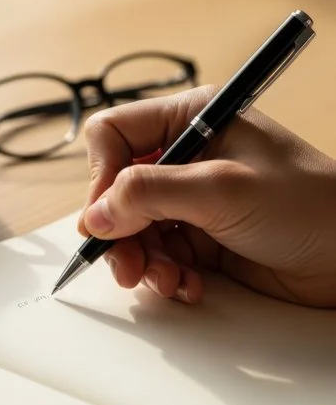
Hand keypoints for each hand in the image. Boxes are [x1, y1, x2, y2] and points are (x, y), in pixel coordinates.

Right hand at [77, 87, 335, 307]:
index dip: (101, 176)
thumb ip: (150, 194)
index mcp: (191, 118)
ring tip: (167, 280)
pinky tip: (188, 286)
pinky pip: (161, 256)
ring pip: (134, 229)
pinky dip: (167, 275)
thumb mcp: (221, 189)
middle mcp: (187, 156)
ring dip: (144, 260)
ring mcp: (194, 200)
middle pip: (117, 189)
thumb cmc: (308, 204)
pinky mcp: (203, 238)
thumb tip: (96, 214)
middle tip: (127, 266)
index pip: (114, 135)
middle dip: (119, 231)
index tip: (106, 217)